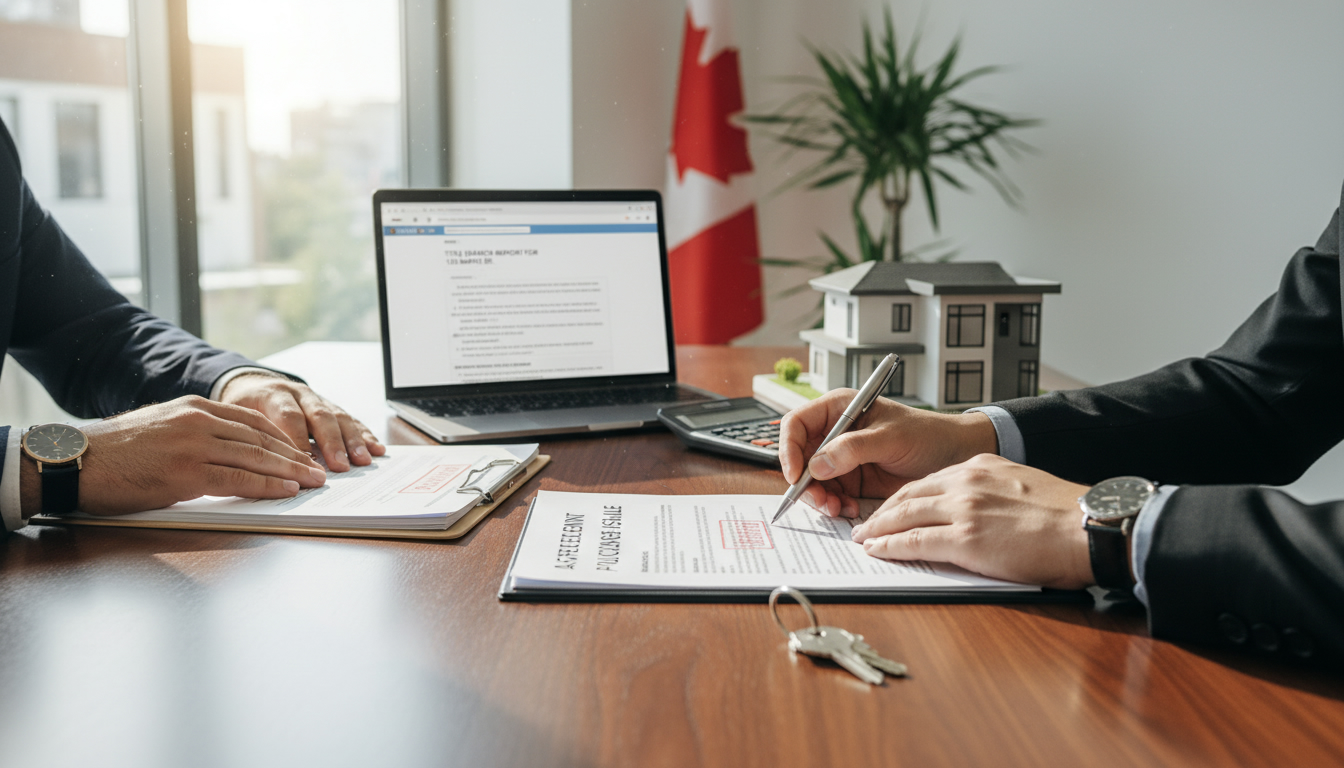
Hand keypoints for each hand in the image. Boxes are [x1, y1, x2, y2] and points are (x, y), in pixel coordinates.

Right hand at [23, 396, 330, 516]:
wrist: (75, 461)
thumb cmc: (114, 453)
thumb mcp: (160, 429)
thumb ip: (194, 434)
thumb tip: (225, 452)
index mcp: (193, 407)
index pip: (250, 420)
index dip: (280, 437)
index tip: (300, 451)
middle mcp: (198, 421)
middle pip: (260, 438)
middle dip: (294, 456)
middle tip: (318, 469)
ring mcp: (194, 446)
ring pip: (255, 458)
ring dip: (289, 472)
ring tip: (312, 483)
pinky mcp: (186, 473)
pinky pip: (237, 480)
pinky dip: (266, 486)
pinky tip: (285, 492)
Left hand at [219, 373, 385, 470]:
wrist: (250, 383)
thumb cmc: (240, 408)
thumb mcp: (232, 417)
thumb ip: (246, 437)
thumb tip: (257, 469)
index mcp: (272, 394)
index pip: (288, 416)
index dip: (298, 440)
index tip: (306, 464)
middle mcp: (299, 394)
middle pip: (319, 415)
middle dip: (332, 442)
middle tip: (340, 466)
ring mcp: (317, 399)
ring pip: (339, 416)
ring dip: (353, 440)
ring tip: (363, 460)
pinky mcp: (329, 406)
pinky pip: (350, 419)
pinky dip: (364, 434)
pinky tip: (376, 448)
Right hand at [778, 388, 997, 517]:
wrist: (954, 458)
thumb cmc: (927, 434)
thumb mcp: (891, 437)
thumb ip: (854, 448)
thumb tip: (817, 464)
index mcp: (839, 410)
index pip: (797, 424)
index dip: (789, 449)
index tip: (796, 475)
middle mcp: (835, 433)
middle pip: (800, 457)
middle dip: (805, 482)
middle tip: (821, 502)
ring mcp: (842, 458)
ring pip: (812, 481)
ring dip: (820, 498)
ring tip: (838, 509)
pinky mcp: (852, 481)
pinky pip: (830, 496)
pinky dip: (835, 506)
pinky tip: (850, 510)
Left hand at [850, 454, 1093, 588]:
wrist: (1090, 528)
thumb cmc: (1066, 516)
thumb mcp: (1021, 486)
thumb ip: (991, 493)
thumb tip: (977, 512)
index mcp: (980, 467)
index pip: (928, 481)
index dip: (903, 497)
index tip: (889, 507)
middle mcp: (966, 482)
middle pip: (907, 494)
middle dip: (882, 511)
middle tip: (865, 524)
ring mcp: (963, 509)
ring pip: (904, 516)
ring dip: (878, 529)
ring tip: (863, 539)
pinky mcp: (964, 539)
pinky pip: (913, 542)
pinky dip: (889, 548)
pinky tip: (877, 552)